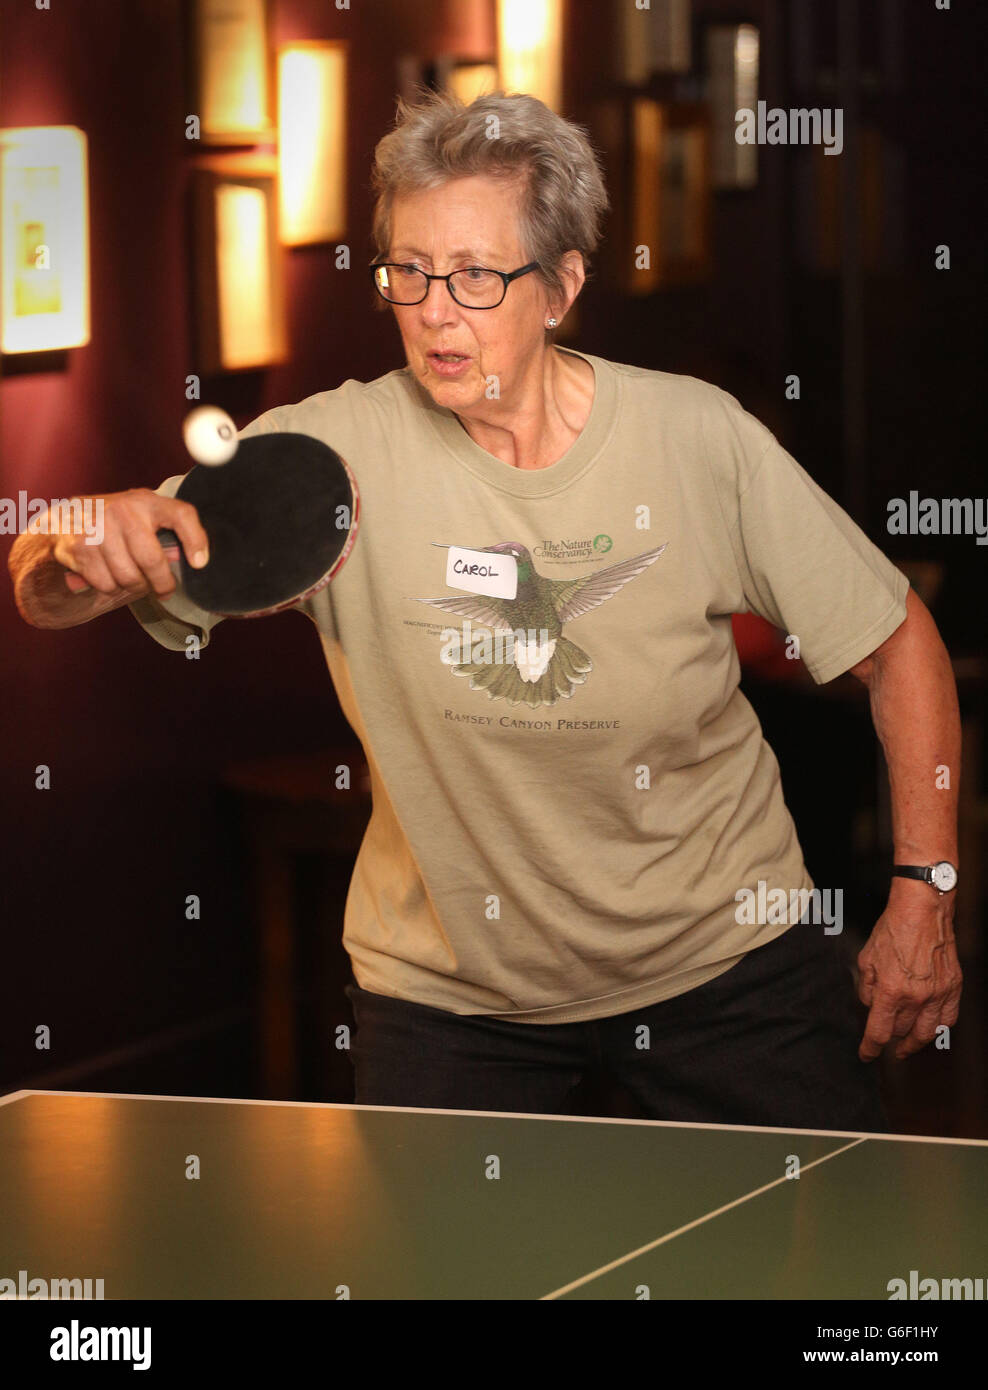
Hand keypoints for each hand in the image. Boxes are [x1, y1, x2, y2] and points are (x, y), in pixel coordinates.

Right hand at [50, 489, 208, 599]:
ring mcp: (98, 529)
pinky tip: (109, 574)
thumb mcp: (142, 514)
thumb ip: (166, 531)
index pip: (180, 514)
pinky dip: (111, 587)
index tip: (200, 563)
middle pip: (152, 560)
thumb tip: (193, 560)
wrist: (65, 517)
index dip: (195, 539)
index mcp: (145, 501)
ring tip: (133, 578)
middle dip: (162, 583)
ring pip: (129, 578)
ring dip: (134, 586)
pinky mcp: (79, 548)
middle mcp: (122, 511)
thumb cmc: (115, 519)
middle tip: (164, 589)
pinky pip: (107, 584)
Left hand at [857, 884, 961, 1060]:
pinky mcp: (953, 987)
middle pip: (901, 1032)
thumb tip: (871, 1006)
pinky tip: (931, 1029)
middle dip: (890, 1037)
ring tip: (907, 1047)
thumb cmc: (893, 929)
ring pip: (927, 1032)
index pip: (879, 1032)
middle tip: (885, 1039)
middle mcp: (916, 997)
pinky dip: (939, 1029)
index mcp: (891, 990)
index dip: (870, 1048)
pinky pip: (949, 1018)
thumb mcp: (867, 957)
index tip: (866, 1054)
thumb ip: (867, 987)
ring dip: (914, 1042)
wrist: (922, 910)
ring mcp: (938, 993)